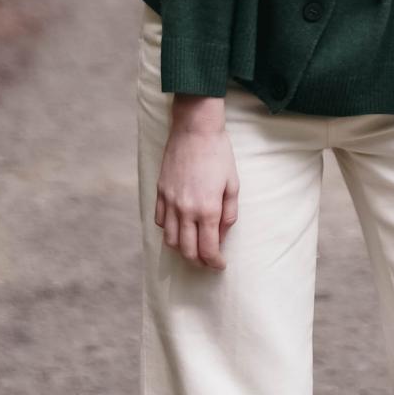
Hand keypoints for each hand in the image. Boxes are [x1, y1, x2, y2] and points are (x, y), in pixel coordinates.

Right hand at [156, 98, 238, 267]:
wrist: (195, 129)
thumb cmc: (219, 154)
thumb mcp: (233, 184)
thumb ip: (228, 214)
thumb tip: (222, 235)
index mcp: (208, 209)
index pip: (208, 249)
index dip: (215, 262)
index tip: (220, 265)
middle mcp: (186, 210)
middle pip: (187, 250)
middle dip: (198, 262)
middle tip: (207, 262)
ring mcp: (170, 201)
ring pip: (170, 240)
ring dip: (182, 250)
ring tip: (192, 249)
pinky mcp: (160, 192)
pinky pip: (161, 221)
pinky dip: (169, 231)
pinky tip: (179, 228)